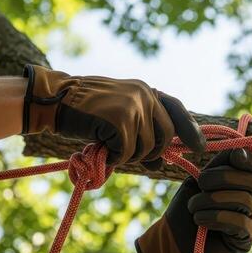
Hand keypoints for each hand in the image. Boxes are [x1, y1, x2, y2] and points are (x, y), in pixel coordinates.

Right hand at [22, 65, 205, 166]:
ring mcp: (133, 106)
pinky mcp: (120, 121)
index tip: (199, 149)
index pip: (177, 110)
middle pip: (164, 137)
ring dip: (127, 155)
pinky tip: (99, 147)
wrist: (52, 101)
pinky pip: (127, 152)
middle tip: (126, 153)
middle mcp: (144, 95)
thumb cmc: (85, 112)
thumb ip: (143, 129)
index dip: (190, 131)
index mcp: (146, 90)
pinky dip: (114, 157)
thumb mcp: (120, 114)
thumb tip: (161, 162)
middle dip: (150, 153)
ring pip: (145, 148)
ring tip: (107, 145)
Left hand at [135, 149, 251, 252]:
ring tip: (193, 208)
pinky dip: (216, 218)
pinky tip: (200, 221)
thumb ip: (218, 165)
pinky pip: (239, 222)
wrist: (171, 241)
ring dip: (211, 201)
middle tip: (199, 184)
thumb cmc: (185, 209)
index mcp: (237, 183)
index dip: (246, 159)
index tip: (234, 157)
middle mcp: (248, 200)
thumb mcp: (198, 181)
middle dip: (221, 178)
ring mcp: (249, 220)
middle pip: (248, 181)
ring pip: (242, 200)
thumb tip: (240, 150)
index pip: (251, 166)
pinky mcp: (245, 240)